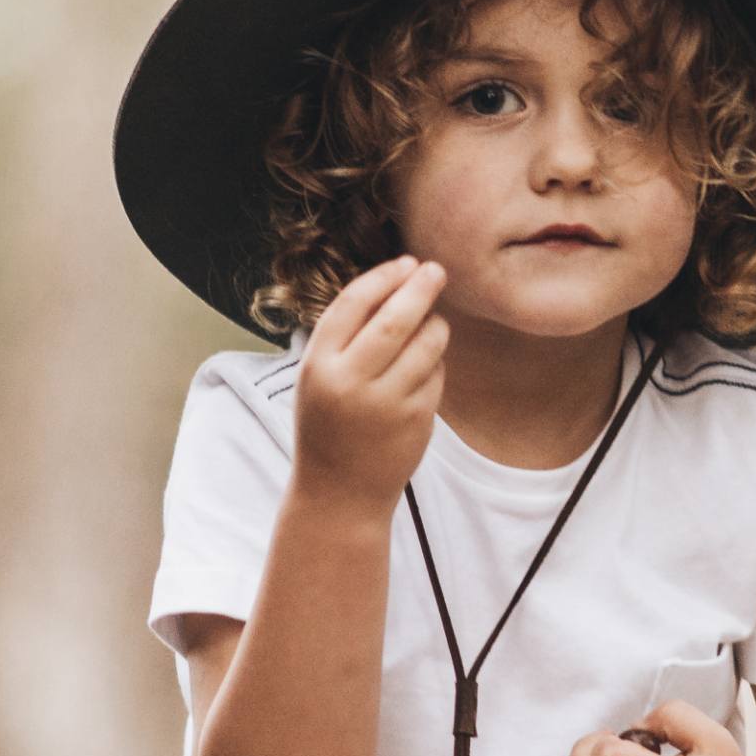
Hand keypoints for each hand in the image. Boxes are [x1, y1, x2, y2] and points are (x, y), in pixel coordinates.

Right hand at [291, 255, 445, 515]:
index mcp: (319, 365)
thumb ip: (346, 336)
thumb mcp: (319, 377)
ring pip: (426, 344)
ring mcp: (386, 402)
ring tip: (433, 322)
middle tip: (436, 270)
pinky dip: (436, 363)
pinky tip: (424, 368)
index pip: (354, 303)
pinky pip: (436, 374)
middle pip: (395, 318)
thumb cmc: (329, 424)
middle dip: (420, 287)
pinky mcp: (416, 419)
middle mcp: (351, 382)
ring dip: (435, 324)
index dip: (383, 277)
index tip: (406, 263)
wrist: (339, 493)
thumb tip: (394, 282)